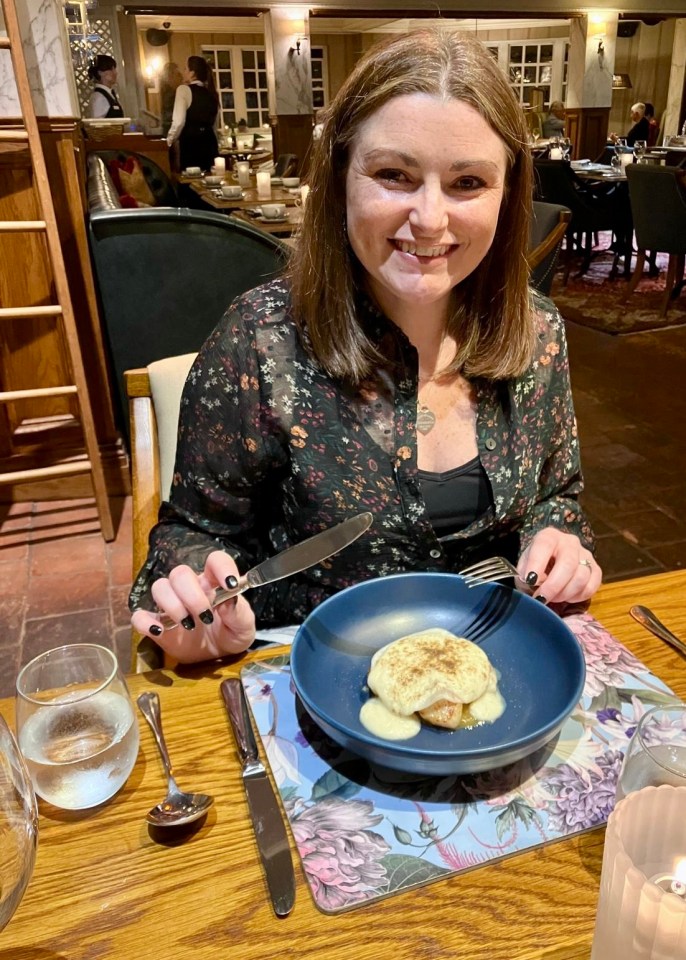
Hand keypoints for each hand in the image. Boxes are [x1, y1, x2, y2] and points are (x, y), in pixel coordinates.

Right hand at [131, 551, 255, 662]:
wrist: (218, 655)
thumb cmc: (232, 634)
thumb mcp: (244, 627)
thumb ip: (239, 613)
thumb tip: (228, 600)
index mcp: (214, 583)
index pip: (215, 560)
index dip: (221, 567)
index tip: (229, 585)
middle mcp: (191, 588)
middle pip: (180, 573)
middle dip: (191, 595)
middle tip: (205, 617)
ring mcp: (171, 605)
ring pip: (159, 587)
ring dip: (171, 605)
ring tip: (187, 625)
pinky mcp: (157, 624)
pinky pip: (139, 616)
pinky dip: (145, 622)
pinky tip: (159, 631)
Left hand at [517, 528, 601, 604]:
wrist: (549, 567)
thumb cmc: (535, 567)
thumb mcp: (524, 568)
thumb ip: (526, 573)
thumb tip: (535, 582)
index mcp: (549, 536)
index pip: (545, 545)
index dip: (537, 563)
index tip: (530, 580)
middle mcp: (570, 542)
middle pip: (568, 564)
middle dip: (553, 586)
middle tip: (541, 598)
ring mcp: (586, 555)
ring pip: (581, 577)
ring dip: (565, 593)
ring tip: (553, 598)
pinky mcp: (596, 570)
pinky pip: (591, 587)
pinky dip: (578, 597)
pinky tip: (566, 597)